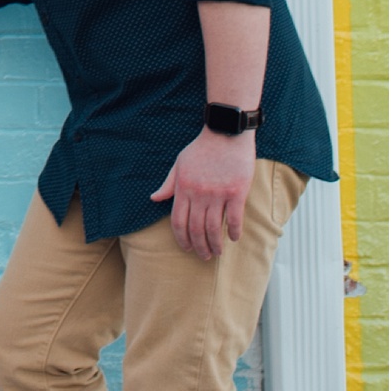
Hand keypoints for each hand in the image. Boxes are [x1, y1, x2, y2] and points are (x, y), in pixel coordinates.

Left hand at [152, 127, 253, 257]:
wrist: (225, 133)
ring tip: (217, 253)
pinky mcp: (236, 192)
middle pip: (196, 228)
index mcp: (183, 188)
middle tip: (204, 256)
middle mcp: (198, 194)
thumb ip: (168, 184)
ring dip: (215, 244)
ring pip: (214, 227)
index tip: (186, 248)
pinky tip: (234, 238)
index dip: (181, 238)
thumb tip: (154, 198)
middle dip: (199, 246)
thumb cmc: (201, 149)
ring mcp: (218, 193)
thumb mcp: (179, 164)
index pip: (178, 221)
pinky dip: (233, 231)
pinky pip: (234, 218)